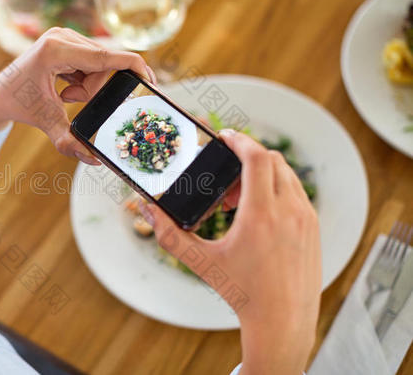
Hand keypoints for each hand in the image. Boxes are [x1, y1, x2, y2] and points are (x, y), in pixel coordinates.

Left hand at [0, 27, 155, 164]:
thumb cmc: (19, 106)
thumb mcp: (47, 124)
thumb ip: (69, 142)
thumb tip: (94, 160)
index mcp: (55, 49)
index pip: (106, 56)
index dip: (132, 66)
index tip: (150, 79)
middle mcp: (61, 36)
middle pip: (104, 64)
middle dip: (95, 88)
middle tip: (70, 100)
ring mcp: (64, 35)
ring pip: (99, 64)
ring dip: (89, 85)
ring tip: (64, 95)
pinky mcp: (67, 39)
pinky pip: (92, 62)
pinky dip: (84, 79)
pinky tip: (64, 88)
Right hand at [138, 129, 320, 374]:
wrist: (283, 322)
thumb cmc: (243, 293)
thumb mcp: (202, 262)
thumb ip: (170, 235)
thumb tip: (148, 211)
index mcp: (262, 215)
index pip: (257, 157)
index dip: (240, 140)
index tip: (226, 137)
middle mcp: (289, 211)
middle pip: (272, 160)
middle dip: (247, 160)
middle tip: (226, 180)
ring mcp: (306, 218)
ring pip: (286, 175)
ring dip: (262, 175)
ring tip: (239, 201)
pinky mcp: (314, 228)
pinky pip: (296, 192)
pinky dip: (276, 190)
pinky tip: (259, 214)